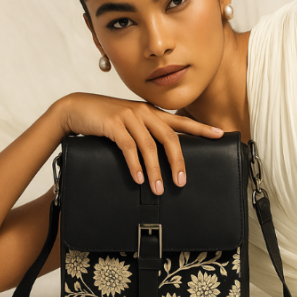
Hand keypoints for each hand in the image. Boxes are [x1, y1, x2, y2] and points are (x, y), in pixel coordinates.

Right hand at [54, 93, 224, 194]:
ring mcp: (129, 117)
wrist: (77, 108)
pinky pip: (129, 147)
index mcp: (151, 112)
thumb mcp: (130, 122)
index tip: (219, 135)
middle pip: (169, 137)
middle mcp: (144, 112)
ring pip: (149, 146)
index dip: (201, 128)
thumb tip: (162, 156)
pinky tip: (139, 178)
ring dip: (156, 170)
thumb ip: (146, 133)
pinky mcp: (113, 124)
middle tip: (181, 182)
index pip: (181, 121)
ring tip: (158, 188)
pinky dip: (135, 165)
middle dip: (178, 161)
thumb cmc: (105, 118)